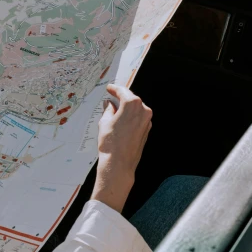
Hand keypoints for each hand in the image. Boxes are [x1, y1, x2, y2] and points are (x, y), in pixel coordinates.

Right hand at [91, 84, 152, 212]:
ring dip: (126, 107)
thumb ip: (109, 110)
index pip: (123, 91)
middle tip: (111, 97)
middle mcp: (143, 111)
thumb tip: (110, 105)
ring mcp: (147, 121)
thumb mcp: (104, 122)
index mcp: (132, 105)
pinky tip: (121, 120)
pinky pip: (138, 118)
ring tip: (114, 109)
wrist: (119, 163)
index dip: (114, 89)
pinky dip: (130, 116)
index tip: (109, 88)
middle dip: (121, 97)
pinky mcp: (147, 130)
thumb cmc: (111, 143)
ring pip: (136, 109)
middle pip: (131, 99)